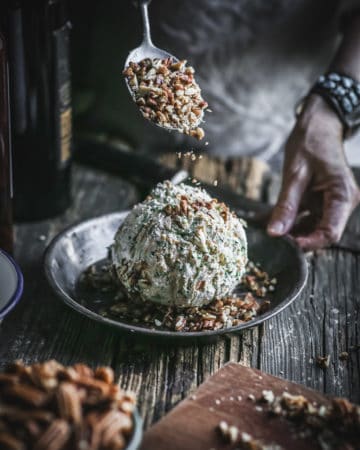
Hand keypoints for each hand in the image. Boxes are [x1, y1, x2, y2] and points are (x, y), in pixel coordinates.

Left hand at [267, 94, 359, 249]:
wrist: (319, 124)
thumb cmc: (310, 142)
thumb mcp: (294, 174)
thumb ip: (286, 205)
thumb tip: (274, 233)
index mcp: (342, 196)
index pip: (329, 233)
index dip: (307, 243)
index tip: (283, 244)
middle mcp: (343, 203)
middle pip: (321, 233)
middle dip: (296, 237)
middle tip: (270, 236)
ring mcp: (334, 203)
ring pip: (312, 227)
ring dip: (290, 229)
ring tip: (266, 225)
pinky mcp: (323, 201)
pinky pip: (308, 217)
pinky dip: (290, 219)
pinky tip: (270, 218)